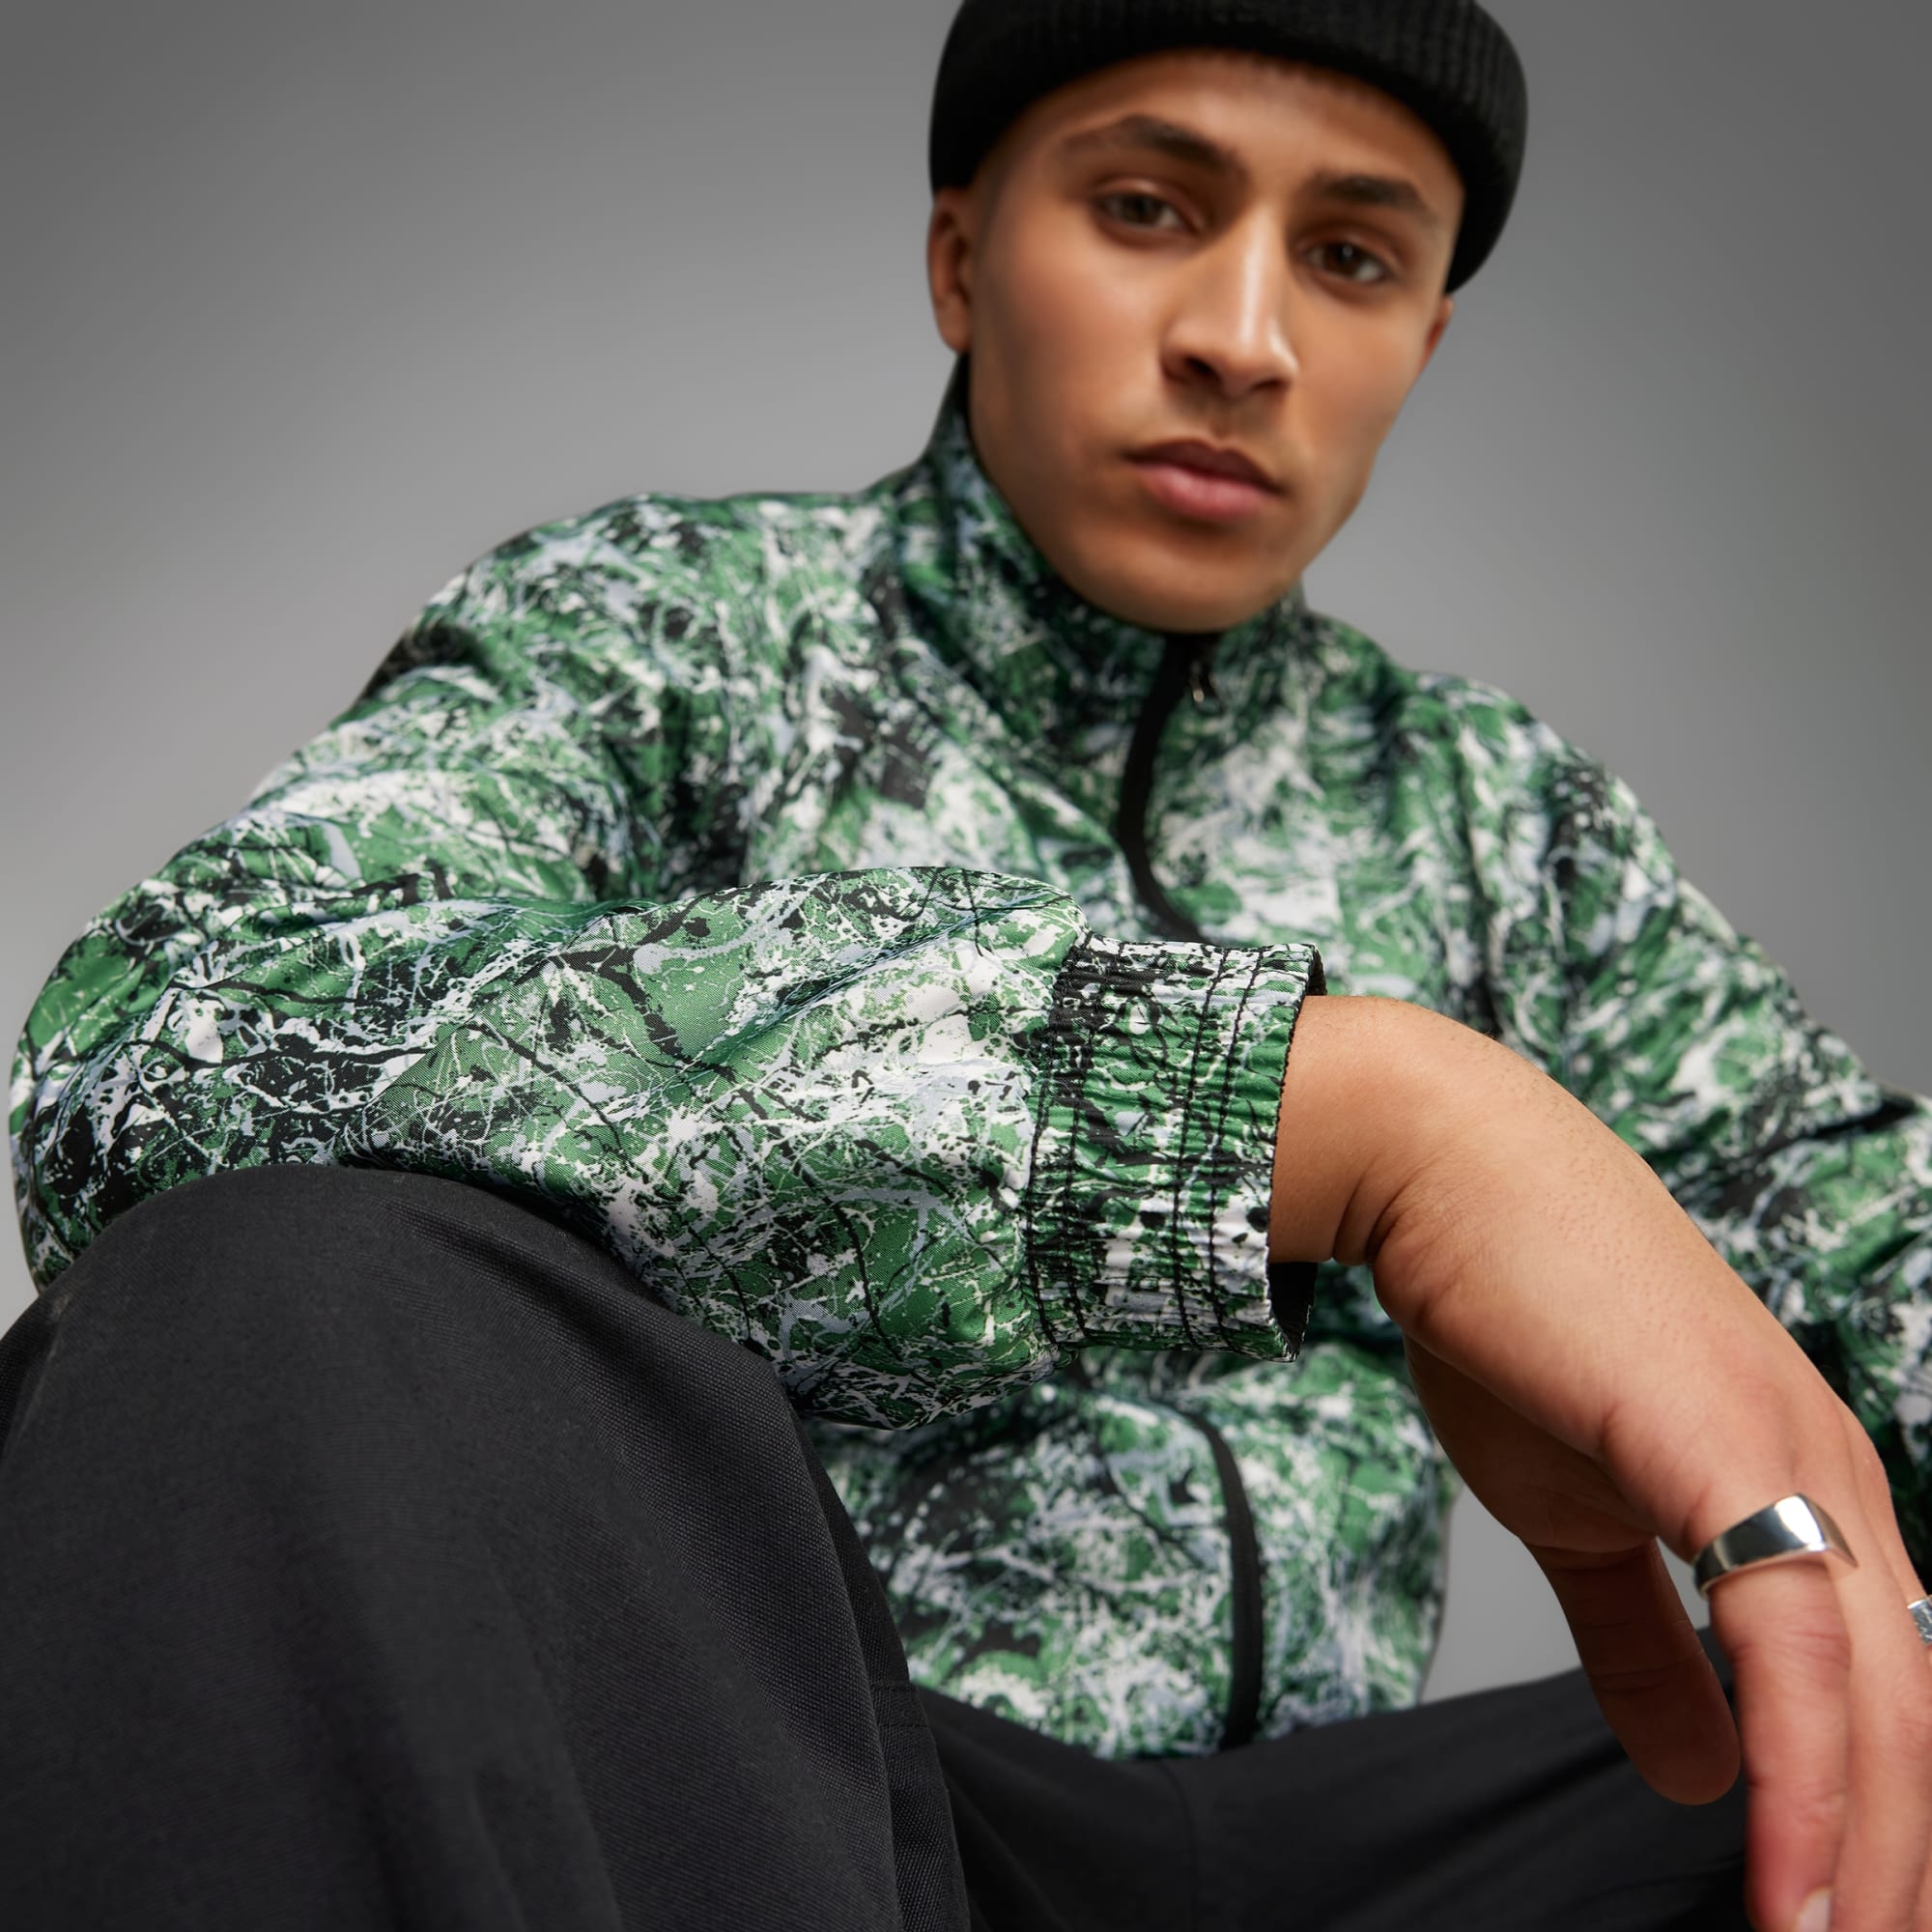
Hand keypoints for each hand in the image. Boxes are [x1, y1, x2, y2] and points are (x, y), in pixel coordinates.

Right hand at [1272, 996, 1931, 1931]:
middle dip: (1907, 1869)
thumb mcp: (1574, 1516)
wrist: (1452, 1176)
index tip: (1856, 1928)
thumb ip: (1640, 1645)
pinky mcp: (1735, 1447)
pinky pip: (1796, 1653)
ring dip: (1876, 1856)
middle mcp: (1843, 1479)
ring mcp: (1801, 1456)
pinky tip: (1794, 1885)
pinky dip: (1813, 1786)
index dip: (1889, 1826)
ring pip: (1887, 1704)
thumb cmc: (1514, 1323)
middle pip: (1920, 1721)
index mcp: (1816, 1491)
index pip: (1894, 1697)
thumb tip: (1699, 1778)